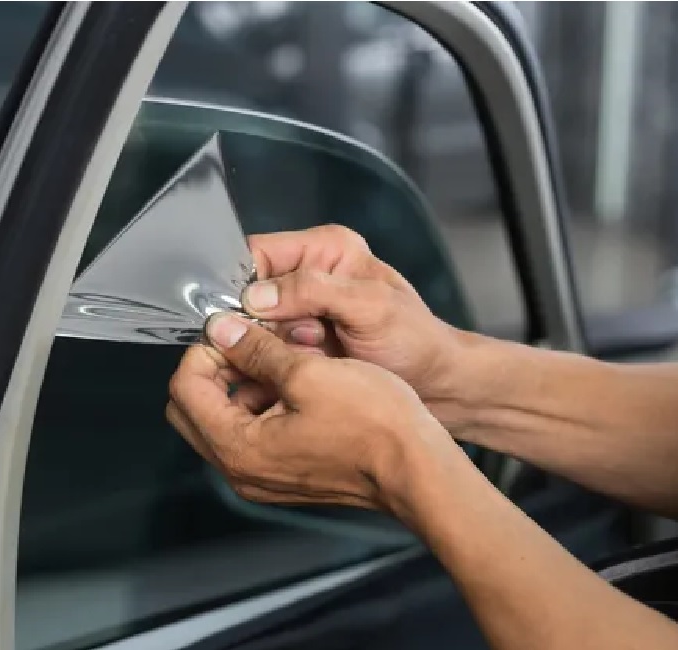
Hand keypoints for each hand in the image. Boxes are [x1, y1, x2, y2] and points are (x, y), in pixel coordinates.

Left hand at [165, 311, 454, 517]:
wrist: (419, 469)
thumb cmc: (375, 426)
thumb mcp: (309, 372)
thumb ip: (256, 350)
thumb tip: (222, 331)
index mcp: (239, 449)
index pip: (185, 389)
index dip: (204, 350)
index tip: (233, 329)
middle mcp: (242, 471)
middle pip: (195, 408)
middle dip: (215, 367)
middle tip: (247, 340)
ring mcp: (263, 476)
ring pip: (224, 418)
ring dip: (242, 382)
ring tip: (281, 355)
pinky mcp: (285, 474)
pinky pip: (253, 433)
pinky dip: (263, 402)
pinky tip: (296, 380)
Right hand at [245, 225, 468, 401]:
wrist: (437, 386)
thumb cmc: (415, 341)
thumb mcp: (369, 307)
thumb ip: (313, 292)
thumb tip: (255, 296)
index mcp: (325, 249)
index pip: (256, 253)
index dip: (240, 283)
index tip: (244, 315)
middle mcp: (307, 277)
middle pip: (248, 294)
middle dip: (264, 324)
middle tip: (305, 340)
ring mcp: (301, 315)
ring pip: (253, 329)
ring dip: (274, 349)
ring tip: (316, 356)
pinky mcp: (299, 347)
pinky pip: (266, 354)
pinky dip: (277, 367)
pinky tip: (306, 372)